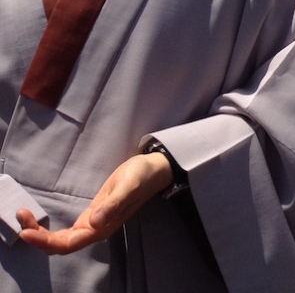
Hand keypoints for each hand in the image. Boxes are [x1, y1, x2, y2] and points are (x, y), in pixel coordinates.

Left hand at [16, 151, 172, 254]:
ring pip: (60, 239)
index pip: (68, 244)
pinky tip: (37, 220)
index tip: (26, 231)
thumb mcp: (128, 186)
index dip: (45, 241)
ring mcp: (93, 224)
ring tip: (23, 216)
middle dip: (37, 238)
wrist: (154, 170)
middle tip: (20, 218)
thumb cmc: (141, 177)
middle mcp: (96, 230)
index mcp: (103, 227)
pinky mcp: (92, 215)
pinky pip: (65, 231)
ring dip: (40, 233)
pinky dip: (48, 228)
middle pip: (60, 245)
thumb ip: (113, 204)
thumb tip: (95, 222)